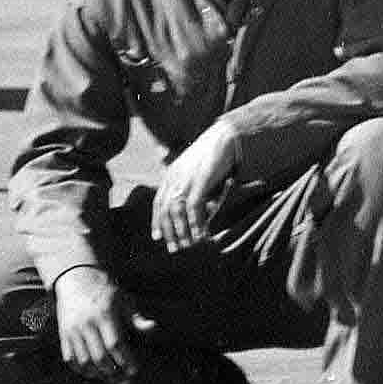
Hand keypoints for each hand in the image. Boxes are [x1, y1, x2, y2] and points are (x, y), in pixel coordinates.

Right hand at [51, 266, 135, 378]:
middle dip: (114, 372)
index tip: (135, 370)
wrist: (76, 279)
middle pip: (99, 356)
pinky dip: (82, 370)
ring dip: (98, 374)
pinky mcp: (63, 335)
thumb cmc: (106, 291)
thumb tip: (153, 328)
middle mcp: (86, 323)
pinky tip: (94, 373)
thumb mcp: (124, 299)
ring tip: (112, 378)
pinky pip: (70, 359)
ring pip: (84, 361)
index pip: (115, 344)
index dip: (125, 360)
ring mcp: (72, 330)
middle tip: (125, 381)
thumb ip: (137, 318)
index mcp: (104, 314)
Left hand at [148, 119, 242, 253]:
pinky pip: (193, 208)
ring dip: (183, 231)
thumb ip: (193, 184)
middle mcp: (174, 178)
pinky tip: (200, 234)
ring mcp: (186, 179)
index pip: (158, 202)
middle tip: (174, 248)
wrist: (226, 134)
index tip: (157, 237)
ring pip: (177, 212)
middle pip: (165, 210)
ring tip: (189, 244)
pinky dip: (196, 223)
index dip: (157, 221)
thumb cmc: (215, 151)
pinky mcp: (200, 181)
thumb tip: (201, 205)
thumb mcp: (196, 167)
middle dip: (169, 232)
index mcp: (171, 174)